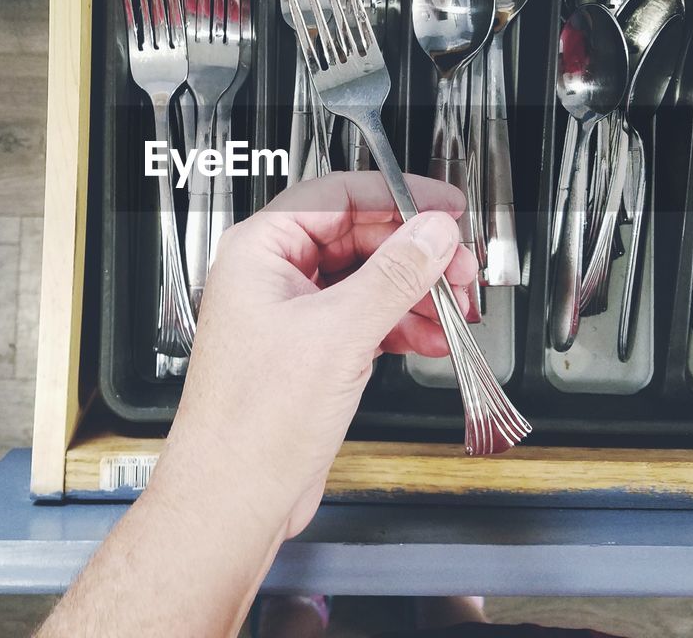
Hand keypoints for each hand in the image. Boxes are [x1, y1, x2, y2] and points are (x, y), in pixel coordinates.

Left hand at [157, 171, 476, 540]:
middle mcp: (272, 276)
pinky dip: (402, 325)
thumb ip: (393, 275)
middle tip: (459, 268)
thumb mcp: (338, 334)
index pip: (338, 195)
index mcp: (260, 250)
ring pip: (367, 281)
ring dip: (416, 292)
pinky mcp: (310, 352)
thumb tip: (432, 233)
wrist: (233, 497)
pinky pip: (365, 319)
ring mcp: (292, 315)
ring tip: (455, 308)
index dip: (398, 196)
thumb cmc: (252, 423)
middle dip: (415, 253)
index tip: (445, 207)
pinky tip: (433, 336)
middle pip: (359, 237)